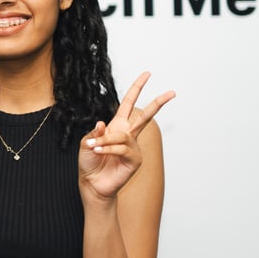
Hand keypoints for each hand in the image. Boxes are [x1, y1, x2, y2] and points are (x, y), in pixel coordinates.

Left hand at [79, 71, 173, 200]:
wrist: (92, 183)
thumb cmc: (90, 162)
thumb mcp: (86, 143)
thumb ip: (95, 132)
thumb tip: (103, 123)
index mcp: (117, 126)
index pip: (128, 104)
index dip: (137, 89)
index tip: (147, 74)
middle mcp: (127, 134)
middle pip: (145, 115)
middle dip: (157, 102)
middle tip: (172, 92)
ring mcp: (133, 147)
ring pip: (122, 135)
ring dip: (106, 141)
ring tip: (94, 147)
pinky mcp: (134, 160)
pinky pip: (122, 148)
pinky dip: (109, 148)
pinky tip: (100, 151)